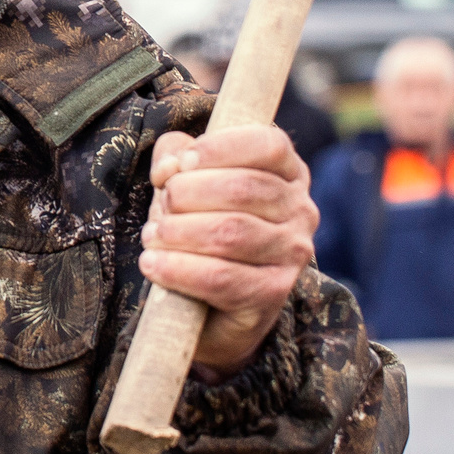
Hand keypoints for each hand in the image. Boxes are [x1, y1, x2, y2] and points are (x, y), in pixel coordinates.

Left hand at [140, 124, 316, 377]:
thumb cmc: (201, 228)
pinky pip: (221, 277)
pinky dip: (178, 268)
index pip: (269, 145)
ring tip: (153, 237)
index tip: (180, 165)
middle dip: (186, 194)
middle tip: (161, 210)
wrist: (212, 308)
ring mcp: (292, 254)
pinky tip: (153, 264)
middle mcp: (300, 211)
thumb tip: (170, 167)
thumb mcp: (188, 181)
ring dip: (178, 231)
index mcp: (288, 173)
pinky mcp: (273, 294)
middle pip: (243, 188)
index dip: (218, 148)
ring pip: (230, 232)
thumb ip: (175, 156)